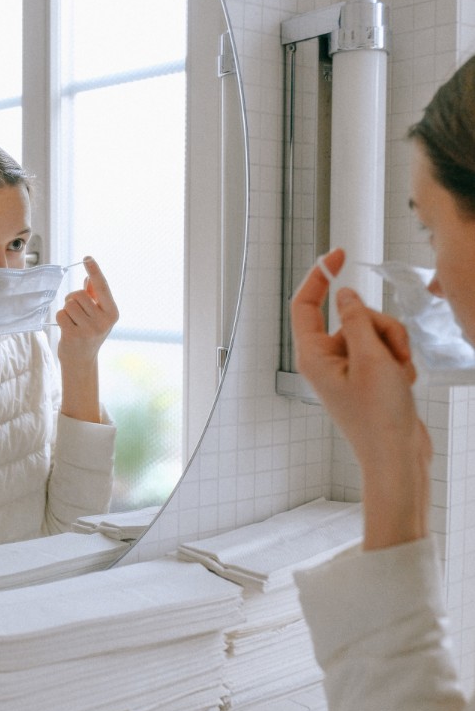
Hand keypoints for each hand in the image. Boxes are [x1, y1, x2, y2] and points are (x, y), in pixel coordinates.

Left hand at [56, 256, 118, 422]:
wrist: (81, 361)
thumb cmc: (89, 333)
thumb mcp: (97, 314)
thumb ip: (95, 296)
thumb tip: (88, 277)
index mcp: (112, 313)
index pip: (102, 287)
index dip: (94, 271)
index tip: (87, 257)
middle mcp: (104, 321)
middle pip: (79, 294)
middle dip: (73, 299)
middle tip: (76, 311)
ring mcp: (89, 329)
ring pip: (69, 303)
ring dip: (67, 309)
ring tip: (72, 321)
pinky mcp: (74, 336)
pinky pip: (61, 314)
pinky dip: (61, 318)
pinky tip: (67, 328)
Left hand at [291, 247, 431, 548]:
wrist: (398, 457)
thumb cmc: (380, 415)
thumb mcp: (371, 358)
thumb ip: (358, 319)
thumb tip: (342, 293)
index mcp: (313, 356)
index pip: (305, 304)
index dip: (319, 276)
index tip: (338, 254)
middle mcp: (326, 360)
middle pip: (352, 315)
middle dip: (381, 325)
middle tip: (393, 353)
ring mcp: (348, 369)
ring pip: (375, 331)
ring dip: (394, 345)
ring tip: (401, 372)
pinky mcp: (368, 377)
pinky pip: (386, 349)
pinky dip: (399, 360)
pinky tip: (404, 382)